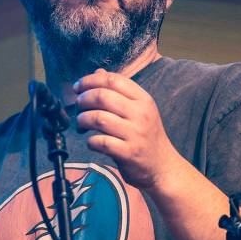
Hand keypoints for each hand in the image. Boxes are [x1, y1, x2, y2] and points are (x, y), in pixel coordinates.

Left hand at [72, 70, 187, 193]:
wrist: (162, 167)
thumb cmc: (146, 136)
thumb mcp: (139, 110)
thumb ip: (119, 91)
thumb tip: (98, 72)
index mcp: (143, 99)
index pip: (113, 79)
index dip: (90, 80)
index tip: (78, 87)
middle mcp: (140, 114)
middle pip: (102, 96)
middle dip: (83, 99)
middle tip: (78, 106)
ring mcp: (135, 134)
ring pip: (98, 118)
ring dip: (82, 120)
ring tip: (81, 124)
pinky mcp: (128, 153)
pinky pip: (101, 142)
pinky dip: (90, 141)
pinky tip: (92, 142)